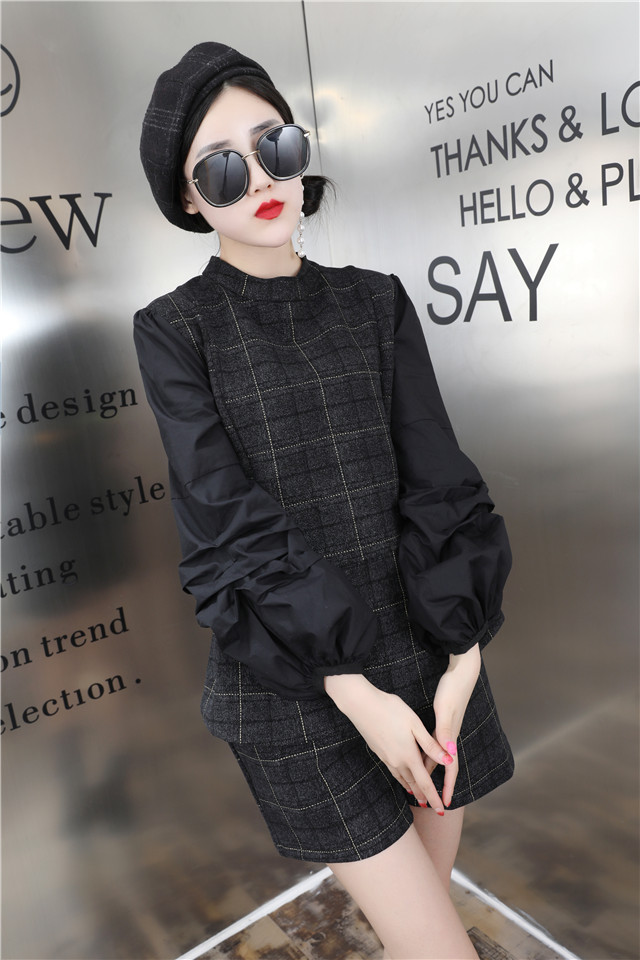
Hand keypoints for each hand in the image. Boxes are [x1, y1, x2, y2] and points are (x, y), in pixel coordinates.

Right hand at [324, 674, 453, 812]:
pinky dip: (401, 779)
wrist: (361, 705)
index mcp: (409, 755)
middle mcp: (397, 761)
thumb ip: (430, 745)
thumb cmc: (391, 710)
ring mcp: (386, 757)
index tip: (441, 811)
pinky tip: (402, 778)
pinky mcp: (379, 752)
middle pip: (413, 784)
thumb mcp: (415, 724)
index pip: (425, 783)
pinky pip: (394, 771)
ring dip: (412, 789)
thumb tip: (448, 760)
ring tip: (418, 797)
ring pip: (402, 778)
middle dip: (423, 796)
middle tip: (432, 808)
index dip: (434, 798)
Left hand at [426, 643, 481, 807]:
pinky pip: (436, 744)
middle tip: (431, 801)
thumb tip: (448, 754)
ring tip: (423, 784)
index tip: (444, 804)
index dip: (447, 786)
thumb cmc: (453, 688)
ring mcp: (447, 728)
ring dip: (432, 769)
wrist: (462, 670)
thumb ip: (446, 730)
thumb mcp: (446, 709)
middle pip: (443, 765)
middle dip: (438, 783)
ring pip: (438, 755)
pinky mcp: (444, 720)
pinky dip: (429, 754)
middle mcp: (450, 735)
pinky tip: (422, 755)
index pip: (450, 767)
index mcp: (450, 735)